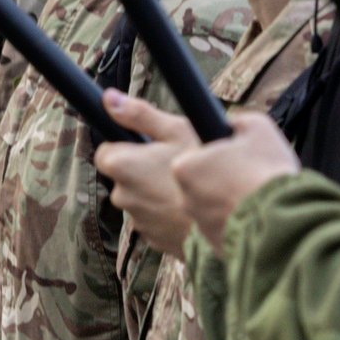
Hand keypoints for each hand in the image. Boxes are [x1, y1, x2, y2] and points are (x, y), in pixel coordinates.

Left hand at [95, 89, 200, 253]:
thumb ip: (139, 115)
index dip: (126, 145)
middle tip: (174, 164)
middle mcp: (122, 197)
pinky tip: (189, 210)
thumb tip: (109, 98)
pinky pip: (156, 221)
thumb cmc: (205, 170)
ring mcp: (138, 222)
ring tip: (186, 188)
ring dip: (155, 193)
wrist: (234, 219)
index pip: (105, 152)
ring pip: (141, 200)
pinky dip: (167, 215)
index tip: (149, 145)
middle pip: (124, 177)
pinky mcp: (155, 241)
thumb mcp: (176, 131)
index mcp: (122, 166)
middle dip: (142, 170)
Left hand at [171, 111, 301, 247]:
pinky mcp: (214, 249)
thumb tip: (234, 125)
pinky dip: (237, 226)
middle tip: (249, 177)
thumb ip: (238, 122)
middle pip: (202, 184)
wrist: (284, 225)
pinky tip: (259, 219)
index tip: (236, 157)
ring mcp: (198, 228)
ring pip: (212, 209)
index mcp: (185, 167)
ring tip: (257, 200)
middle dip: (222, 180)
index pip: (195, 155)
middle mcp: (184, 200)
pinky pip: (223, 231)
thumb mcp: (258, 127)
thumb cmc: (267, 173)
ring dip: (230, 204)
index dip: (218, 154)